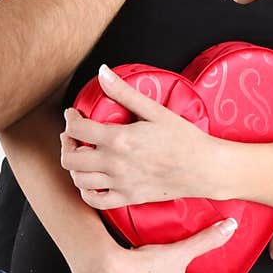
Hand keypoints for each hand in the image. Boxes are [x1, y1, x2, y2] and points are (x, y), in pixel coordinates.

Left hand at [61, 65, 215, 207]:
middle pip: (70, 158)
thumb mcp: (155, 110)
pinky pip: (96, 201)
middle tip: (74, 134)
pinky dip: (87, 191)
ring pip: (79, 180)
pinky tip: (93, 179)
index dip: (70, 118)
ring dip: (75, 166)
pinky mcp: (128, 198)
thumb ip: (124, 92)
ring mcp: (120, 184)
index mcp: (119, 139)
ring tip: (83, 154)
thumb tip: (102, 72)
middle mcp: (115, 164)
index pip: (77, 129)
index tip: (74, 113)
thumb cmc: (184, 138)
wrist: (205, 168)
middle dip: (67, 143)